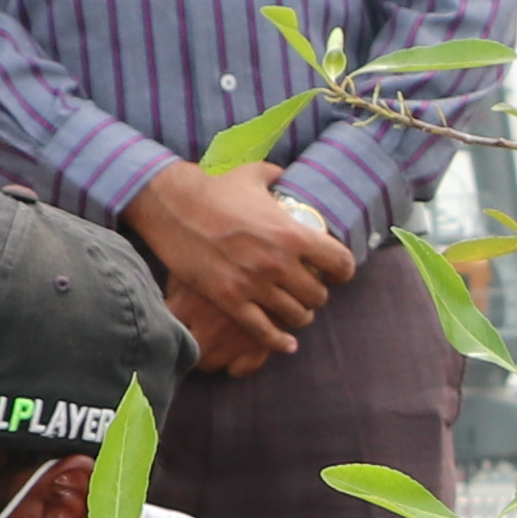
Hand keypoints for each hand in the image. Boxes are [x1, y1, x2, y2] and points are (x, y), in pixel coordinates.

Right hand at [122, 160, 354, 375]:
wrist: (172, 206)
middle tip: (310, 291)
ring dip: (300, 316)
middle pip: (318, 295)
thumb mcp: (253, 174)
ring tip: (296, 312)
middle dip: (317, 295)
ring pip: (296, 316)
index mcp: (291, 233)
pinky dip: (278, 341)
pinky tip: (286, 343)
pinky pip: (264, 332)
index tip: (338, 273)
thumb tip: (286, 174)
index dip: (343, 270)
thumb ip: (277, 176)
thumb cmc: (213, 188)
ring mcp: (254, 284)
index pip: (339, 262)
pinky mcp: (231, 301)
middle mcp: (278, 262)